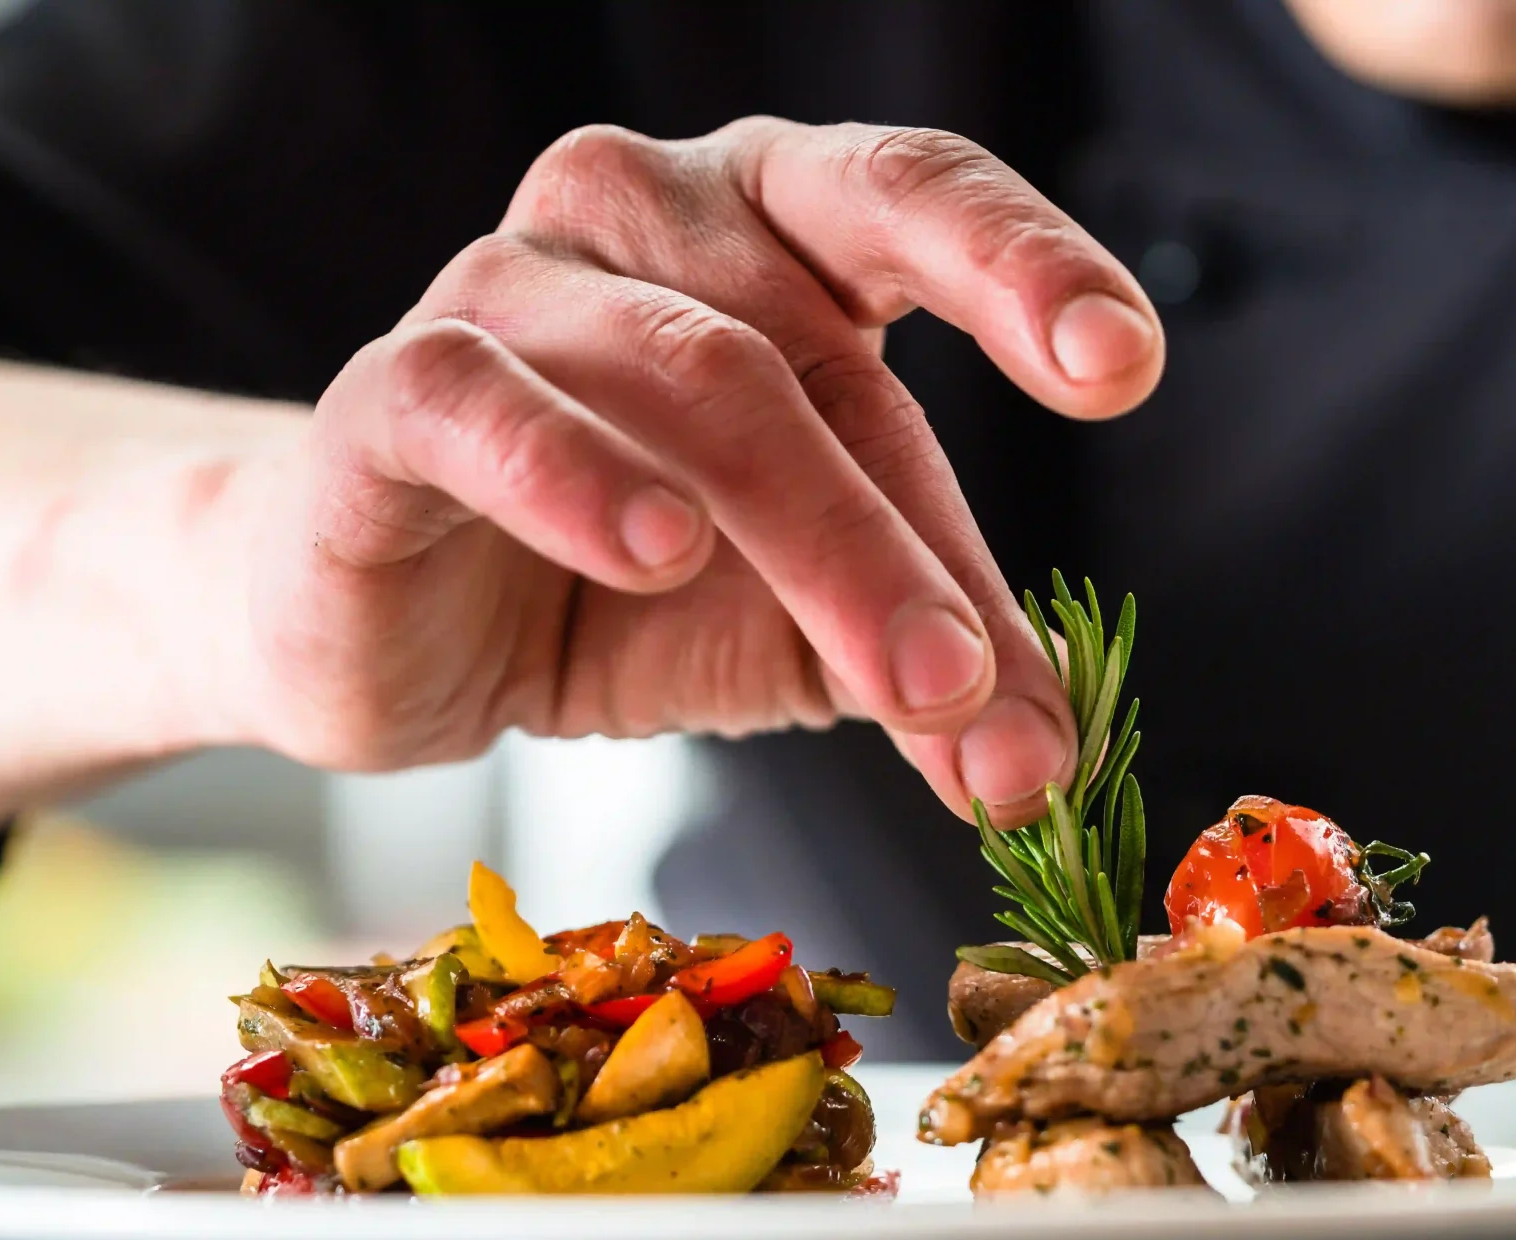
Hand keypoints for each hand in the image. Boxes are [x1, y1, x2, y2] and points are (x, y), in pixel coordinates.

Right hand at [227, 118, 1162, 819]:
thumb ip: (937, 662)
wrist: (402, 630)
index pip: (913, 193)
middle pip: (814, 339)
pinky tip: (659, 547)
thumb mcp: (820, 623)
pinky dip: (576, 472)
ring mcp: (509, 285)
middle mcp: (647, 215)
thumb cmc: (637, 580)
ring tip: (903, 680)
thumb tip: (1040, 769)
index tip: (1124, 363)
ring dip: (818, 540)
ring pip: (689, 374)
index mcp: (778, 227)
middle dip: (919, 527)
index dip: (1024, 260)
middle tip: (987, 682)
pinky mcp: (390, 392)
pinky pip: (480, 400)